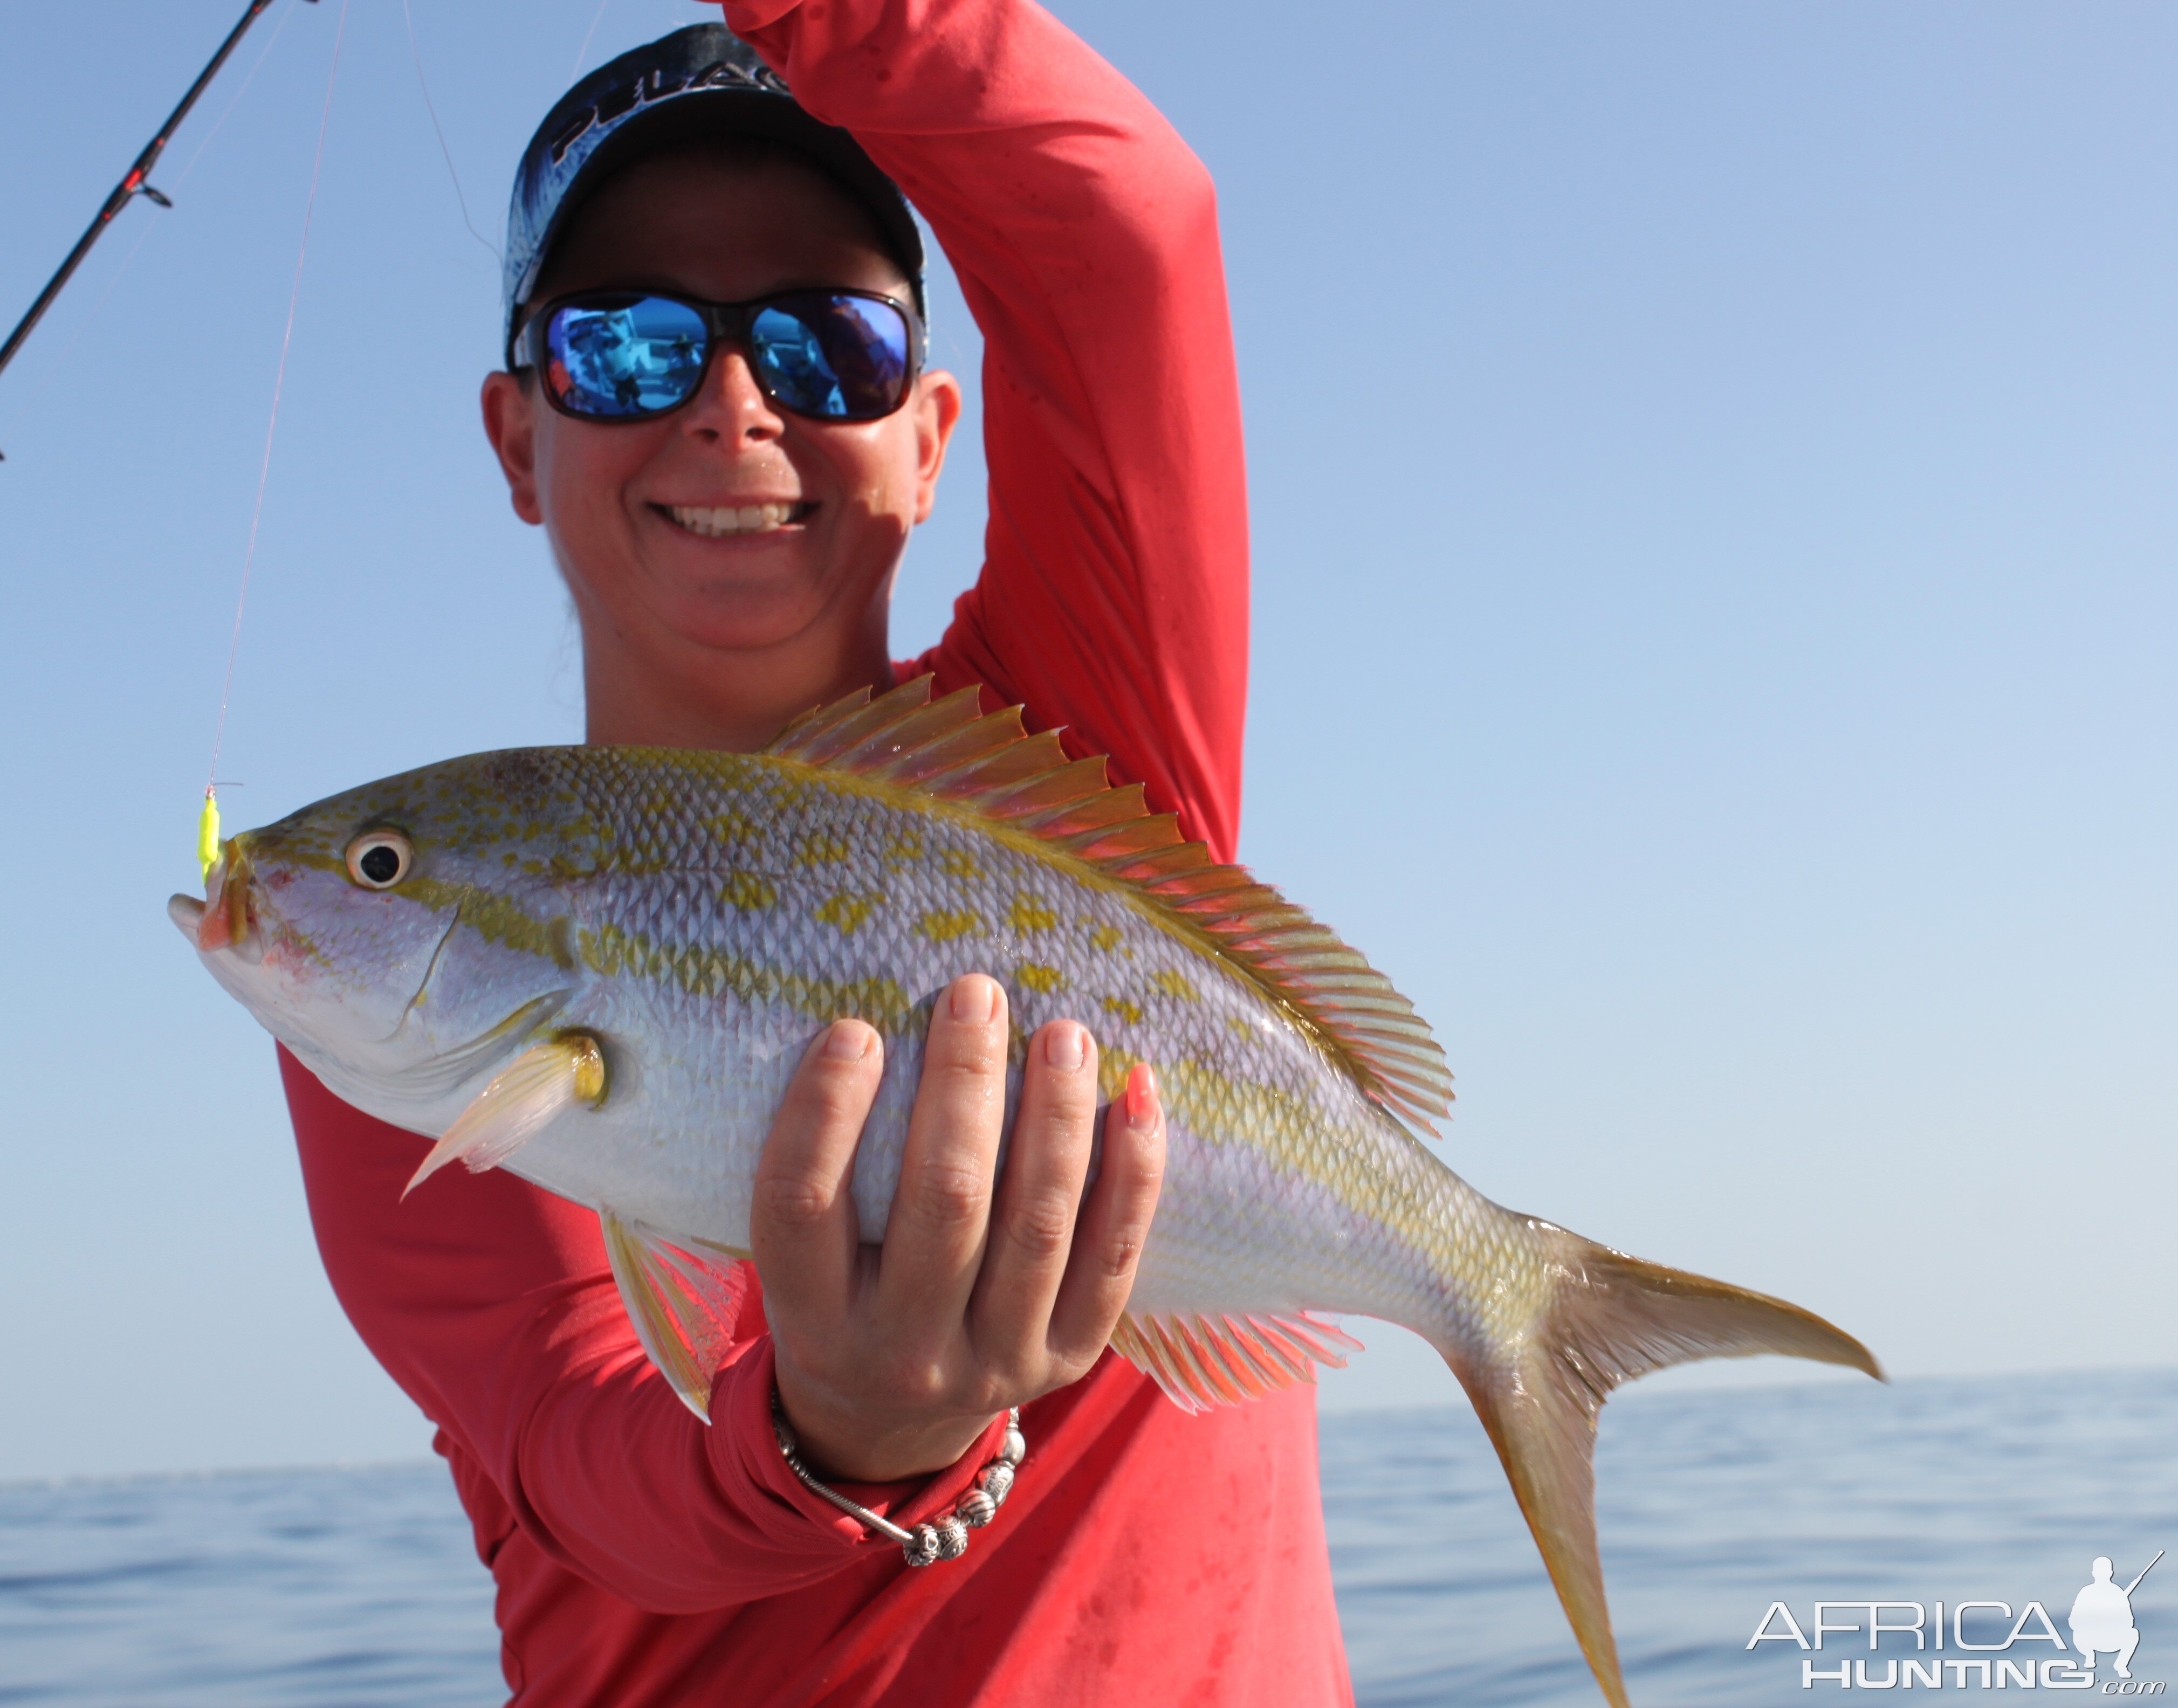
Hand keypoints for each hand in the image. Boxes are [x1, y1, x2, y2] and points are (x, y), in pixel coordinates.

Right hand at [750, 974, 1164, 1482]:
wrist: (892, 1421)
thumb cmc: (844, 1291)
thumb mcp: (804, 1255)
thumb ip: (821, 1167)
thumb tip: (864, 1023)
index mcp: (811, 1317)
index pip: (802, 1207)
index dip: (823, 1113)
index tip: (856, 1029)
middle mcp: (902, 1349)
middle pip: (942, 1203)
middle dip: (964, 1085)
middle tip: (977, 993)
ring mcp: (996, 1361)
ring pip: (1038, 1224)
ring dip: (1056, 1115)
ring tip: (1064, 1033)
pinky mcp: (1071, 1357)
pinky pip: (1114, 1255)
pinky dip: (1134, 1169)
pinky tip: (1137, 1092)